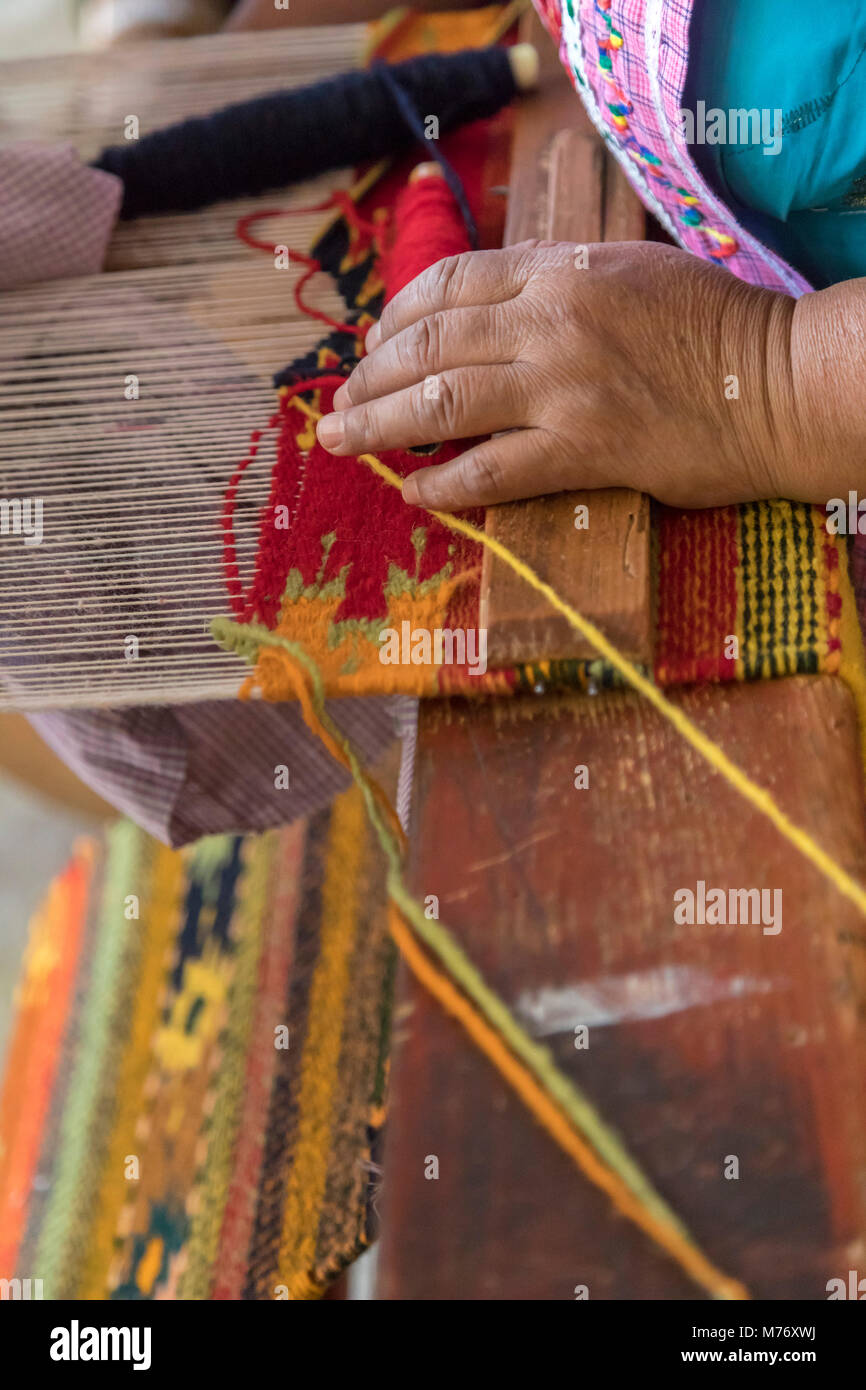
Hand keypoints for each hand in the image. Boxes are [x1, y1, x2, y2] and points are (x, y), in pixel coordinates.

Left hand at [316, 239, 800, 510]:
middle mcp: (549, 320)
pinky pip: (490, 472)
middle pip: (427, 346)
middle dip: (367, 378)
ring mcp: (563, 387)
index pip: (447, 282)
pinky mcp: (583, 451)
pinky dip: (442, 486)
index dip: (394, 317)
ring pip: (441, 406)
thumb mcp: (628, 269)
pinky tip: (413, 493)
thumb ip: (554, 279)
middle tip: (337, 407)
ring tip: (343, 444)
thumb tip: (484, 310)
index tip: (373, 345)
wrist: (778, 384)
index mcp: (559, 267)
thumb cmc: (711, 325)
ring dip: (378, 427)